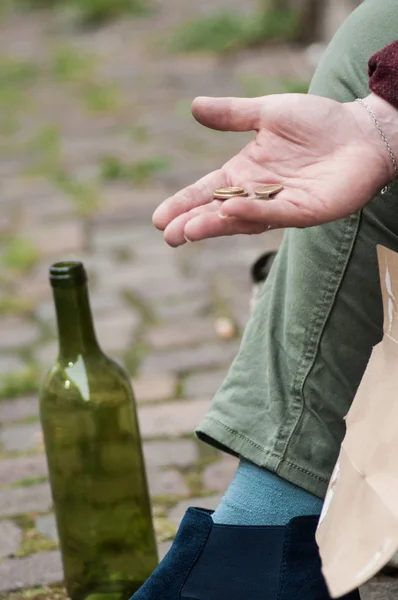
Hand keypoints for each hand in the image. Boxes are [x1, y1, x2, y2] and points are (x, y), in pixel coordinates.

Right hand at [152, 93, 395, 246]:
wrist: (362, 132)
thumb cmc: (318, 123)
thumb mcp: (268, 113)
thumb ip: (233, 115)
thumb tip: (194, 106)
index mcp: (244, 173)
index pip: (207, 192)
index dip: (184, 204)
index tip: (159, 217)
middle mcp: (257, 194)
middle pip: (219, 213)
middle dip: (193, 224)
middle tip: (168, 234)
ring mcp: (280, 206)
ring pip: (242, 220)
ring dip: (216, 225)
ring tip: (189, 230)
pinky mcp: (304, 211)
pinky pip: (274, 214)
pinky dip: (251, 213)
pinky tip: (229, 212)